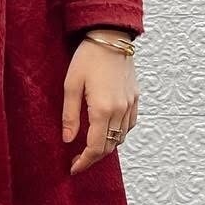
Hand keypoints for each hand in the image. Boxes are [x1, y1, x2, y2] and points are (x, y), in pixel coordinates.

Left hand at [62, 28, 138, 174]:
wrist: (110, 37)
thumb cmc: (87, 58)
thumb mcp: (71, 85)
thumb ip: (70, 115)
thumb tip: (68, 140)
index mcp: (103, 109)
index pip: (95, 147)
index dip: (84, 162)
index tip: (73, 168)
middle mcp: (120, 110)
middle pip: (109, 147)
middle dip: (93, 158)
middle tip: (78, 160)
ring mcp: (130, 104)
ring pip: (120, 138)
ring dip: (106, 147)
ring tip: (90, 148)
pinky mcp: (135, 98)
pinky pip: (129, 125)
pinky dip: (119, 134)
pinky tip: (107, 132)